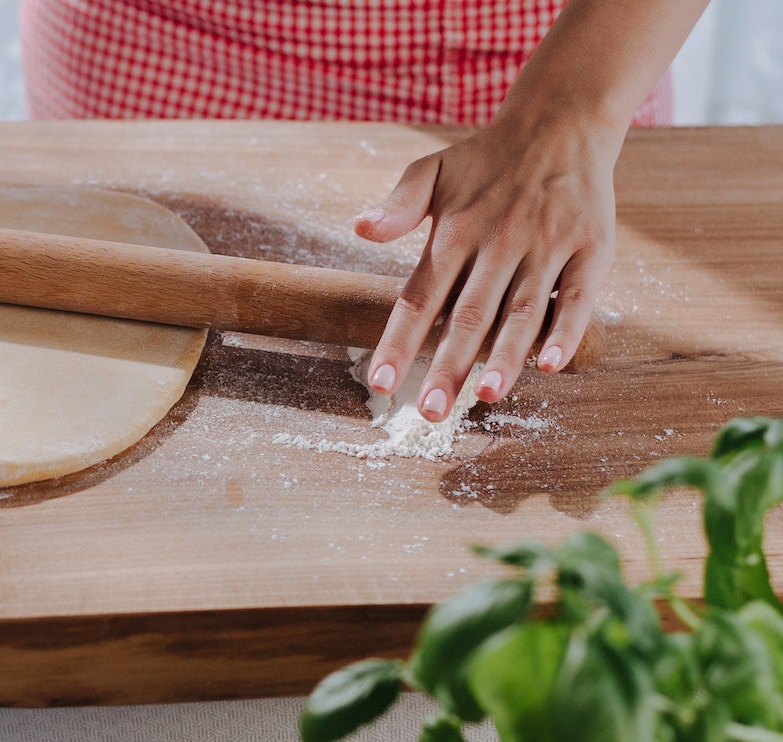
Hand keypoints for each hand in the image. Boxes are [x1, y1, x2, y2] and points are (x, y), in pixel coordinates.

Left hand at [356, 114, 621, 420]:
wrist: (562, 120)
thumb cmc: (486, 158)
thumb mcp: (432, 170)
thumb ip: (398, 205)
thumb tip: (359, 229)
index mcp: (454, 231)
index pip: (419, 297)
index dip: (400, 342)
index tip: (381, 384)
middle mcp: (499, 241)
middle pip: (468, 315)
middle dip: (448, 366)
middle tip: (431, 412)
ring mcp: (547, 245)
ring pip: (522, 312)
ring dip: (505, 356)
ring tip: (485, 396)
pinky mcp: (591, 247)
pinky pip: (578, 296)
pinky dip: (567, 331)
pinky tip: (551, 365)